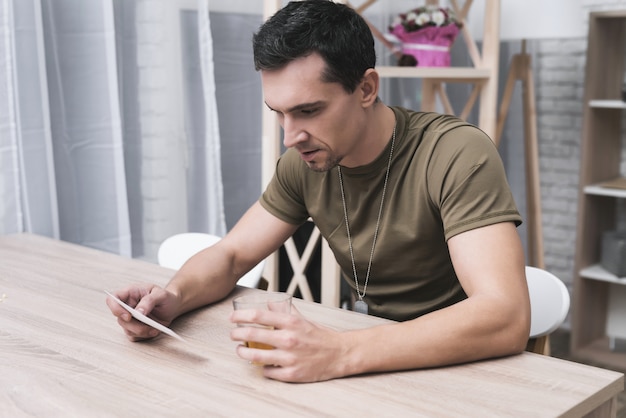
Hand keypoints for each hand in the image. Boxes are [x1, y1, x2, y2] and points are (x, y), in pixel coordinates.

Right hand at [106, 284, 178, 341]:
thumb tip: (138, 313)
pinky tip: (154, 331)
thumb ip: (149, 301)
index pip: (112, 299)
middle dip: (134, 325)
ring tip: (155, 328)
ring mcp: (130, 319)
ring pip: (127, 329)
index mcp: (130, 293)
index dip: (115, 308)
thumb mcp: (161, 294)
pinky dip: (144, 336)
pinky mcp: (135, 329)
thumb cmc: (165, 297)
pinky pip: (134, 336)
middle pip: (120, 319)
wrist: (173, 306)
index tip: (128, 316)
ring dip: (141, 331)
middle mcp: (127, 306)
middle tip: (149, 325)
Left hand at [230, 306, 347, 381]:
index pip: (259, 315)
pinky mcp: (291, 374)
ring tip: (240, 350)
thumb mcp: (301, 319)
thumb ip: (284, 311)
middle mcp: (289, 339)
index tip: (232, 317)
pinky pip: (268, 372)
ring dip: (243, 352)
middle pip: (253, 334)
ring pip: (255, 356)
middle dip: (237, 334)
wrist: (339, 354)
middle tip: (233, 334)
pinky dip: (262, 368)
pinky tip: (261, 364)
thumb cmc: (320, 336)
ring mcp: (289, 358)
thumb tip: (269, 303)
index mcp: (291, 322)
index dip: (241, 315)